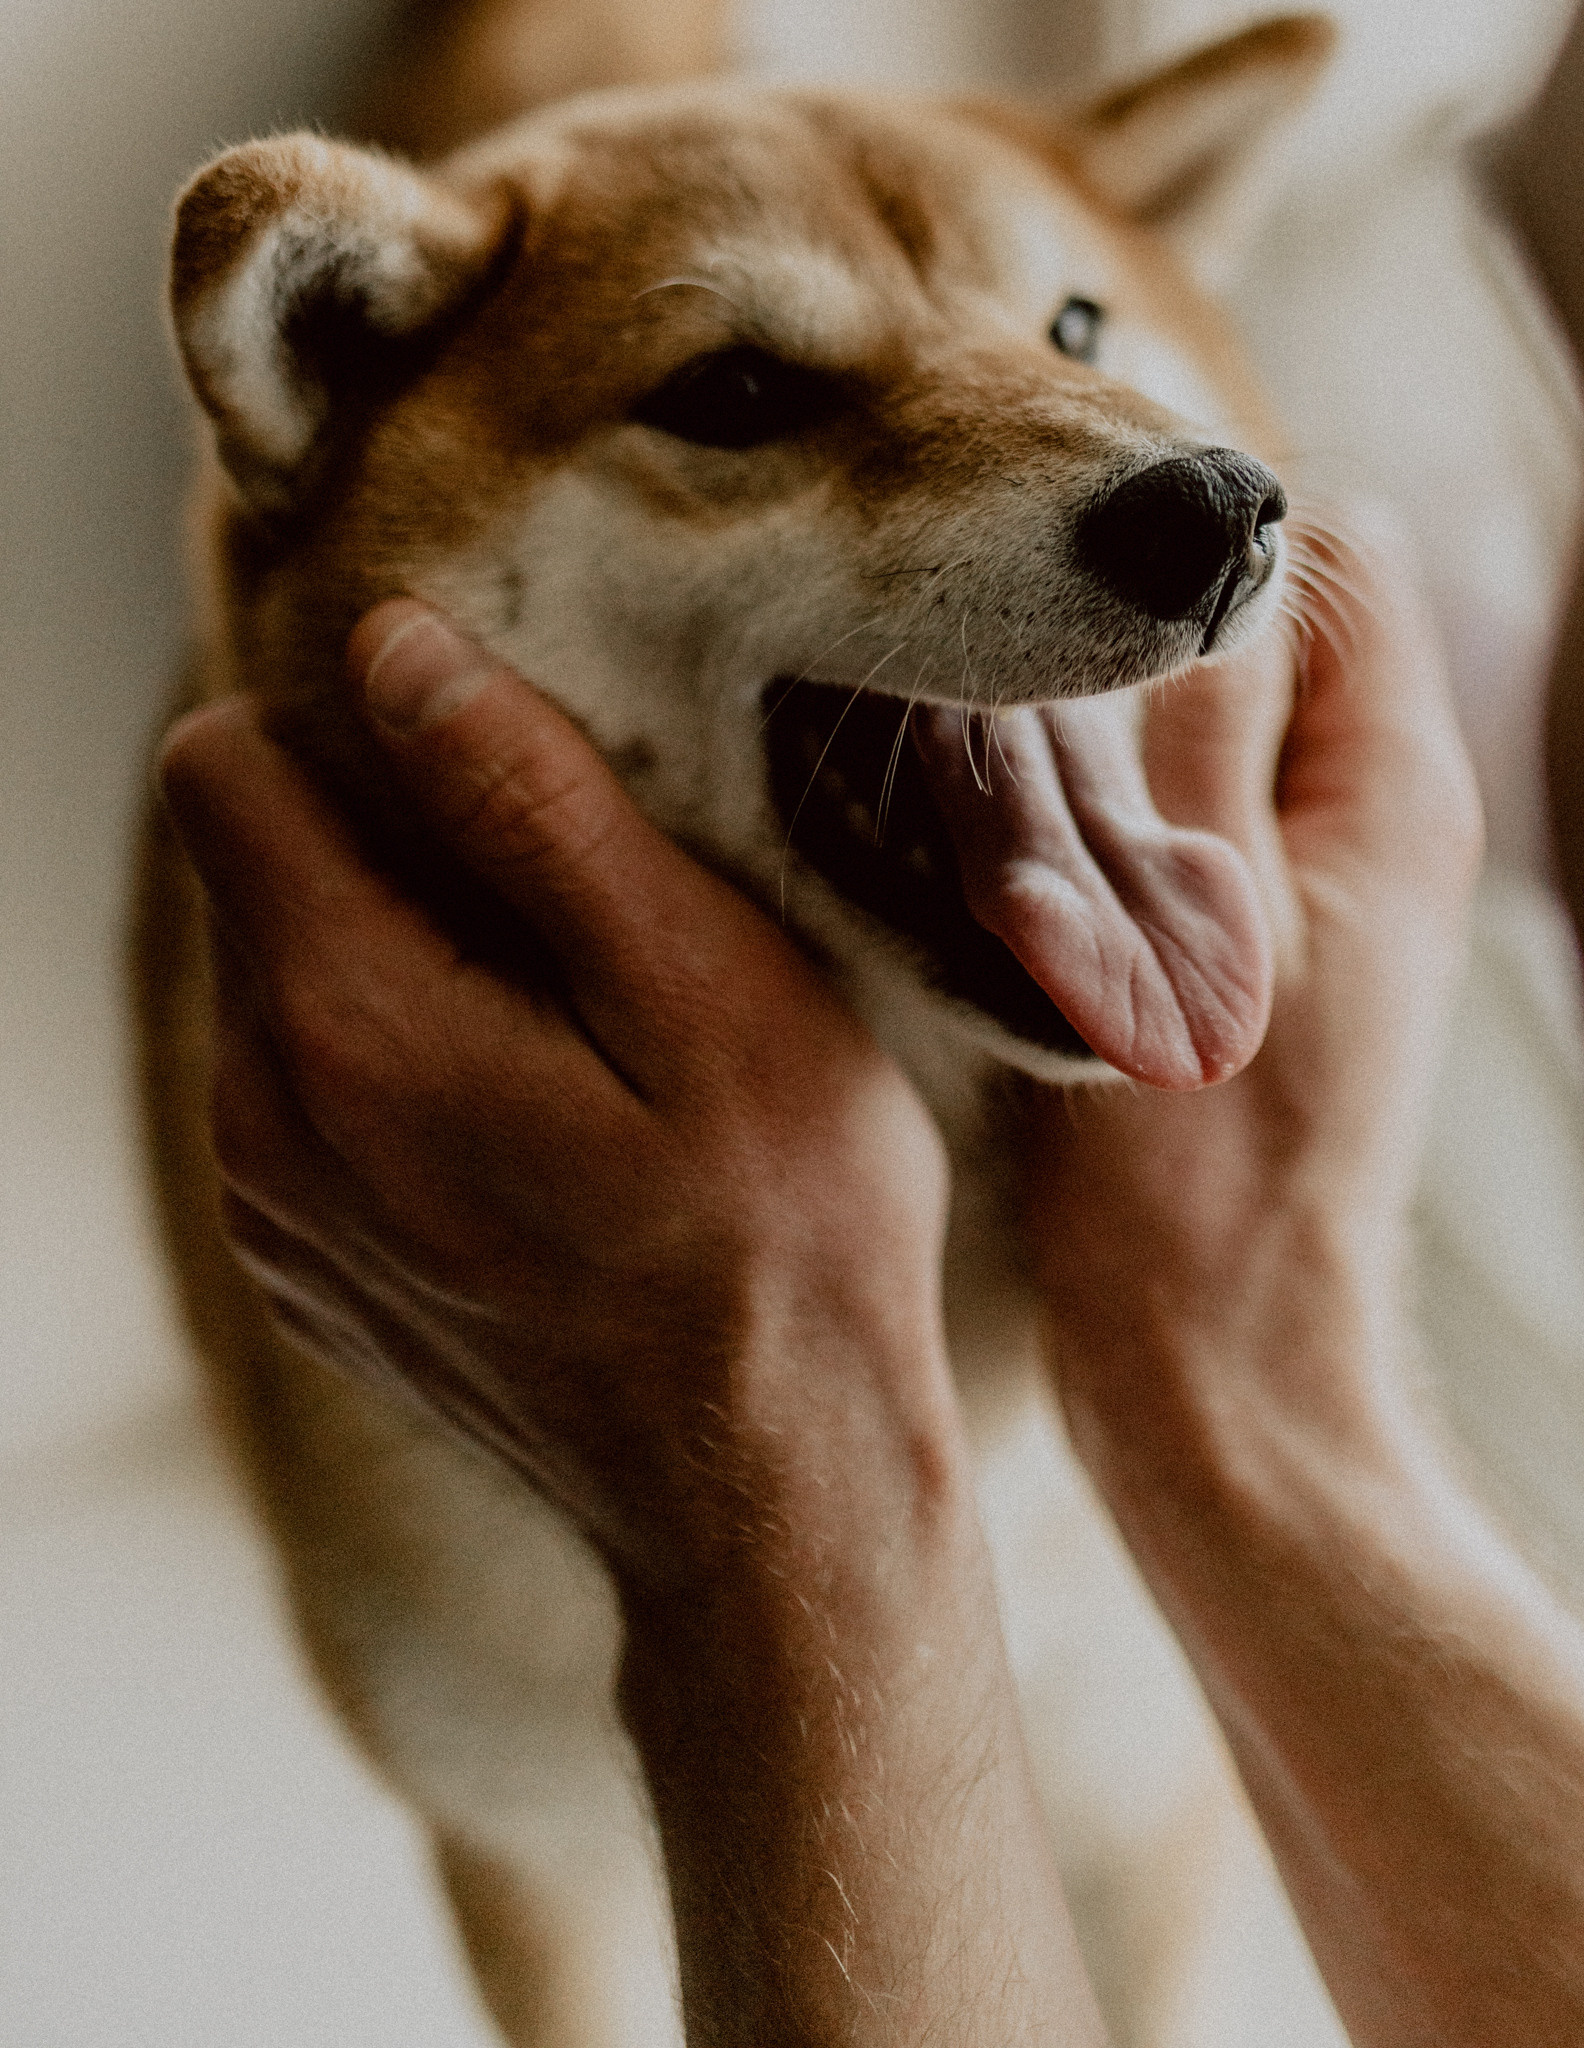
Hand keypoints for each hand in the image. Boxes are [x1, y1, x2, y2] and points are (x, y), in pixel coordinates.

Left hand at [158, 600, 960, 1604]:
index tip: (497, 743)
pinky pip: (313, 1079)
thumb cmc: (785, 1242)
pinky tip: (553, 1096)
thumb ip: (535, 807)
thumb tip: (393, 650)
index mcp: (344, 1025)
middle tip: (586, 881)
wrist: (773, 1508)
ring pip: (286, 970)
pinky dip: (408, 1045)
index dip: (351, 713)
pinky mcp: (309, 1261)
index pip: (222, 767)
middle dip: (391, 827)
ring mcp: (273, 1206)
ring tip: (583, 999)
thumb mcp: (710, 990)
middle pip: (256, 865)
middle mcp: (260, 1118)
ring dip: (407, 938)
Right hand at [1025, 514, 1485, 1503]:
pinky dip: (1126, 813)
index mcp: (1398, 789)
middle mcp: (1391, 820)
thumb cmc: (1196, 1173)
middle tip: (1033, 694)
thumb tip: (1205, 526)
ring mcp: (1337, 888)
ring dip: (1125, 731)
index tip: (1085, 590)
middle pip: (1278, 630)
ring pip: (1225, 723)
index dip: (1213, 542)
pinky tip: (1046, 871)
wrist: (1217, 1378)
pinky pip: (1203, 812)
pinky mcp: (1272, 947)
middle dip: (1155, 634)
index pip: (1340, 552)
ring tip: (1031, 796)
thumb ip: (1203, 712)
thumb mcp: (1188, 907)